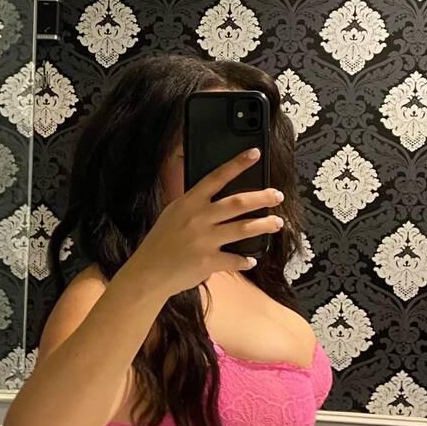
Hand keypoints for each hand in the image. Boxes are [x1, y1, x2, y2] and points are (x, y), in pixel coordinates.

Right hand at [124, 149, 283, 298]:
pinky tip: (252, 259)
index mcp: (189, 202)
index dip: (237, 164)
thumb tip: (216, 193)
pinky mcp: (209, 261)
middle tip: (277, 195)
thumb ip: (194, 202)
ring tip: (277, 223)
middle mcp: (199, 218)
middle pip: (237, 203)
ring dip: (263, 225)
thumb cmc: (161, 241)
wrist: (149, 271)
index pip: (217, 177)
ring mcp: (205, 240)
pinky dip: (246, 260)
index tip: (254, 154)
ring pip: (242, 228)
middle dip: (261, 197)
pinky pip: (235, 259)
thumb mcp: (173, 212)